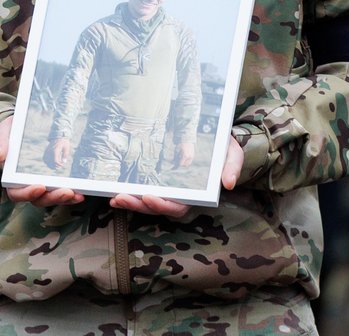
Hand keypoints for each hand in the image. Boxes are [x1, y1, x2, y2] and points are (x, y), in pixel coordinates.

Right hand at [0, 116, 84, 206]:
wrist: (23, 129)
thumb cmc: (10, 134)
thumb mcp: (4, 134)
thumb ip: (1, 143)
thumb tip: (0, 156)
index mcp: (11, 178)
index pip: (17, 193)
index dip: (27, 193)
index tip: (39, 187)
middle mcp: (27, 185)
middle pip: (38, 198)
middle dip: (52, 197)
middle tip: (66, 192)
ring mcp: (41, 184)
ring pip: (51, 197)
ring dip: (64, 198)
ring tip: (78, 195)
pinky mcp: (53, 179)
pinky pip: (61, 190)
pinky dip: (71, 194)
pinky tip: (81, 192)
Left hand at [107, 136, 241, 217]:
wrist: (219, 140)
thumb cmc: (225, 149)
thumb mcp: (233, 155)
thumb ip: (232, 167)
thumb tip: (229, 183)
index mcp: (198, 194)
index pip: (179, 207)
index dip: (163, 205)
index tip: (149, 197)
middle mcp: (181, 196)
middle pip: (158, 208)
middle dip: (139, 206)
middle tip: (121, 197)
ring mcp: (169, 190)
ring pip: (147, 203)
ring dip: (131, 203)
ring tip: (116, 197)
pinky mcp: (160, 181)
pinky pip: (143, 192)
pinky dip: (131, 194)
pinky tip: (115, 192)